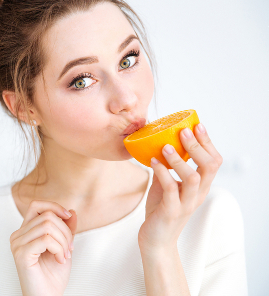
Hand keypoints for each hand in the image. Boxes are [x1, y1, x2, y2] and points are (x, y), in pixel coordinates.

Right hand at [10, 200, 76, 295]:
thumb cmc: (52, 276)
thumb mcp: (63, 246)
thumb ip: (66, 229)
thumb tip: (72, 211)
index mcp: (25, 231)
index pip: (37, 205)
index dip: (55, 207)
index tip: (68, 217)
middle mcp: (18, 235)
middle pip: (47, 216)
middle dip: (65, 231)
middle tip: (69, 249)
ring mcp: (17, 244)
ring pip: (48, 226)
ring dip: (63, 241)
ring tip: (65, 255)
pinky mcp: (21, 254)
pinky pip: (46, 239)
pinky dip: (59, 249)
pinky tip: (60, 260)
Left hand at [138, 123, 222, 252]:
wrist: (156, 240)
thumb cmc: (160, 211)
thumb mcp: (165, 186)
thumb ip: (166, 169)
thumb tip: (157, 146)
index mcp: (200, 187)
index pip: (213, 161)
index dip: (207, 143)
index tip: (197, 125)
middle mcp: (197, 194)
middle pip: (209, 166)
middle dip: (197, 146)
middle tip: (183, 131)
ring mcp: (186, 203)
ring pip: (193, 178)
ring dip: (179, 160)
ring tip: (165, 146)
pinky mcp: (171, 211)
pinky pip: (170, 189)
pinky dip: (162, 173)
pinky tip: (153, 163)